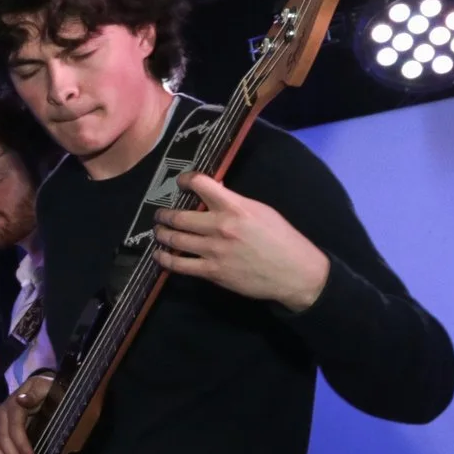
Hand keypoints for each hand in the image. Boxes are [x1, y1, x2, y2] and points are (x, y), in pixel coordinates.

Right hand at [0, 373, 47, 453]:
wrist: (42, 388)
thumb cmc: (48, 390)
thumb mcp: (45, 387)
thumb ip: (35, 393)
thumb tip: (21, 400)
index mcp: (13, 405)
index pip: (14, 428)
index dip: (22, 445)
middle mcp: (3, 414)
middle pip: (3, 440)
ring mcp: (0, 423)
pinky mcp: (0, 431)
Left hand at [158, 173, 331, 311]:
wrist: (295, 273)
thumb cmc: (282, 239)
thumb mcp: (262, 211)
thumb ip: (236, 202)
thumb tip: (214, 191)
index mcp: (236, 208)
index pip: (201, 185)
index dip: (185, 180)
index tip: (180, 182)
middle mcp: (220, 227)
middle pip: (179, 217)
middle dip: (164, 214)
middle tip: (160, 214)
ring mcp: (213, 251)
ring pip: (175, 239)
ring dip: (162, 234)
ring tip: (159, 231)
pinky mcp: (211, 272)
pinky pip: (179, 264)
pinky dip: (165, 259)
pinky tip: (160, 255)